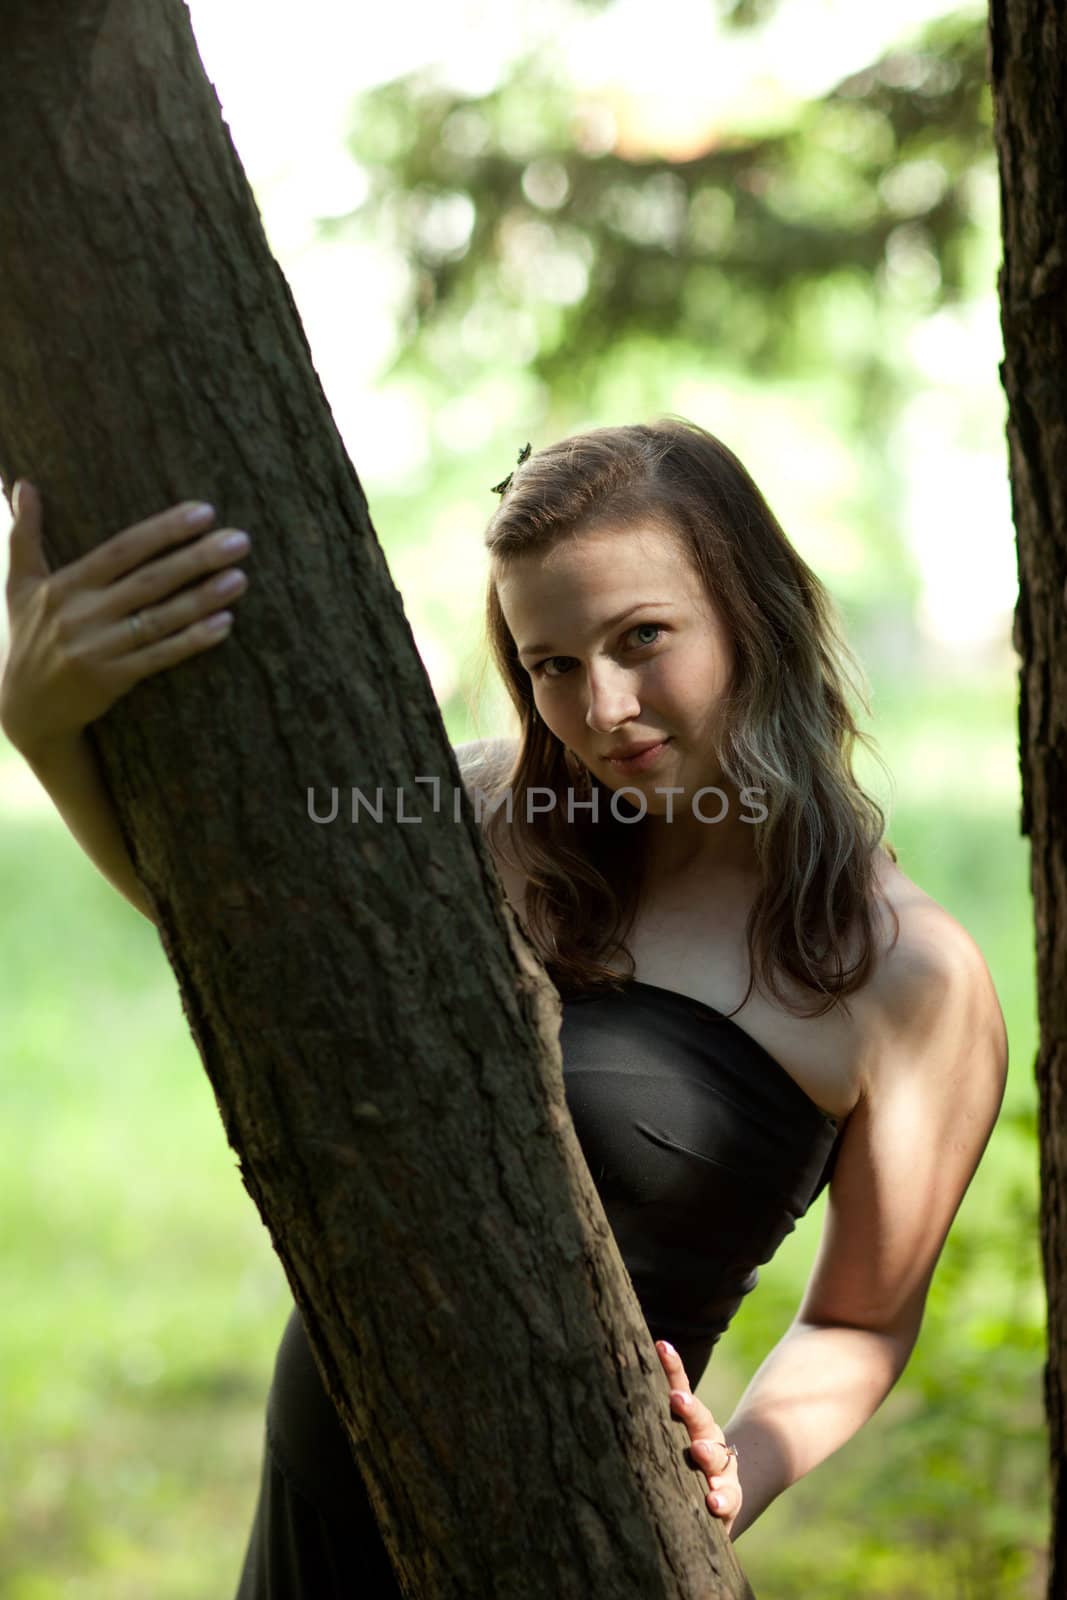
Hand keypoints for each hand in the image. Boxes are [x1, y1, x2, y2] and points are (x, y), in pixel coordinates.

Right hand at [1, 482, 250, 753]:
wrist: (26, 708)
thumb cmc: (29, 636)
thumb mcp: (19, 585)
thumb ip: (24, 535)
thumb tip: (23, 483)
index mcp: (65, 585)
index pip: (122, 550)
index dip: (163, 530)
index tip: (203, 512)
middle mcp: (81, 614)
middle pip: (149, 581)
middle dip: (196, 558)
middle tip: (239, 541)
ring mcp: (98, 649)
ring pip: (159, 620)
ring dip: (203, 599)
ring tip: (240, 579)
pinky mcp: (112, 680)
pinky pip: (159, 656)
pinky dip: (192, 641)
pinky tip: (224, 624)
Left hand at [656, 1339, 742, 1538]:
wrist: (717, 1498)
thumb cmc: (678, 1465)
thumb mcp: (663, 1438)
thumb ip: (642, 1412)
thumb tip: (597, 1371)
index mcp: (690, 1421)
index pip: (680, 1387)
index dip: (672, 1366)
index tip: (662, 1346)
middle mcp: (708, 1440)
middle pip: (701, 1420)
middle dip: (690, 1408)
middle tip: (678, 1399)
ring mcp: (721, 1469)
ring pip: (717, 1457)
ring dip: (708, 1453)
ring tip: (698, 1451)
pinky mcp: (729, 1500)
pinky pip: (729, 1500)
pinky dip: (723, 1500)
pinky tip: (714, 1501)